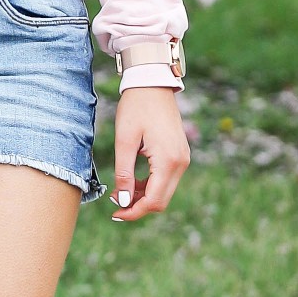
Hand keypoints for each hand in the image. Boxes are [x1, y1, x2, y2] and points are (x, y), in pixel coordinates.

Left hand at [111, 86, 189, 220]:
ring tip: (120, 190)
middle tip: (114, 203)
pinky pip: (166, 179)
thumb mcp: (124, 141)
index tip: (115, 214)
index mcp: (168, 161)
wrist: (152, 83)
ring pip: (164, 192)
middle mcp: (181, 163)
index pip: (153, 201)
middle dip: (137, 206)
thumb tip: (123, 201)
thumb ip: (124, 173)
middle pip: (161, 200)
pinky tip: (132, 181)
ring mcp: (183, 159)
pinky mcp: (179, 155)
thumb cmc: (136, 107)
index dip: (133, 212)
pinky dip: (150, 185)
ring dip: (143, 196)